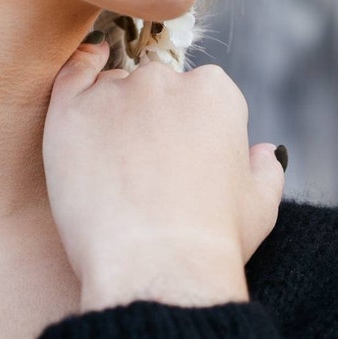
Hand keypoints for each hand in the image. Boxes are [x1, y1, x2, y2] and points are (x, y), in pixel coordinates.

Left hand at [43, 39, 283, 308]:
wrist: (156, 268)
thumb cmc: (211, 243)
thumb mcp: (260, 205)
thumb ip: (265, 168)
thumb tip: (265, 152)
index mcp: (215, 93)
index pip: (198, 91)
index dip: (188, 127)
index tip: (180, 159)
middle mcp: (165, 81)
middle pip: (154, 86)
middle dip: (151, 116)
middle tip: (143, 168)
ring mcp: (116, 93)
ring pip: (112, 88)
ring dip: (112, 112)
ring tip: (110, 166)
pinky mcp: (72, 111)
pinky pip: (72, 75)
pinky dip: (78, 70)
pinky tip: (85, 71)